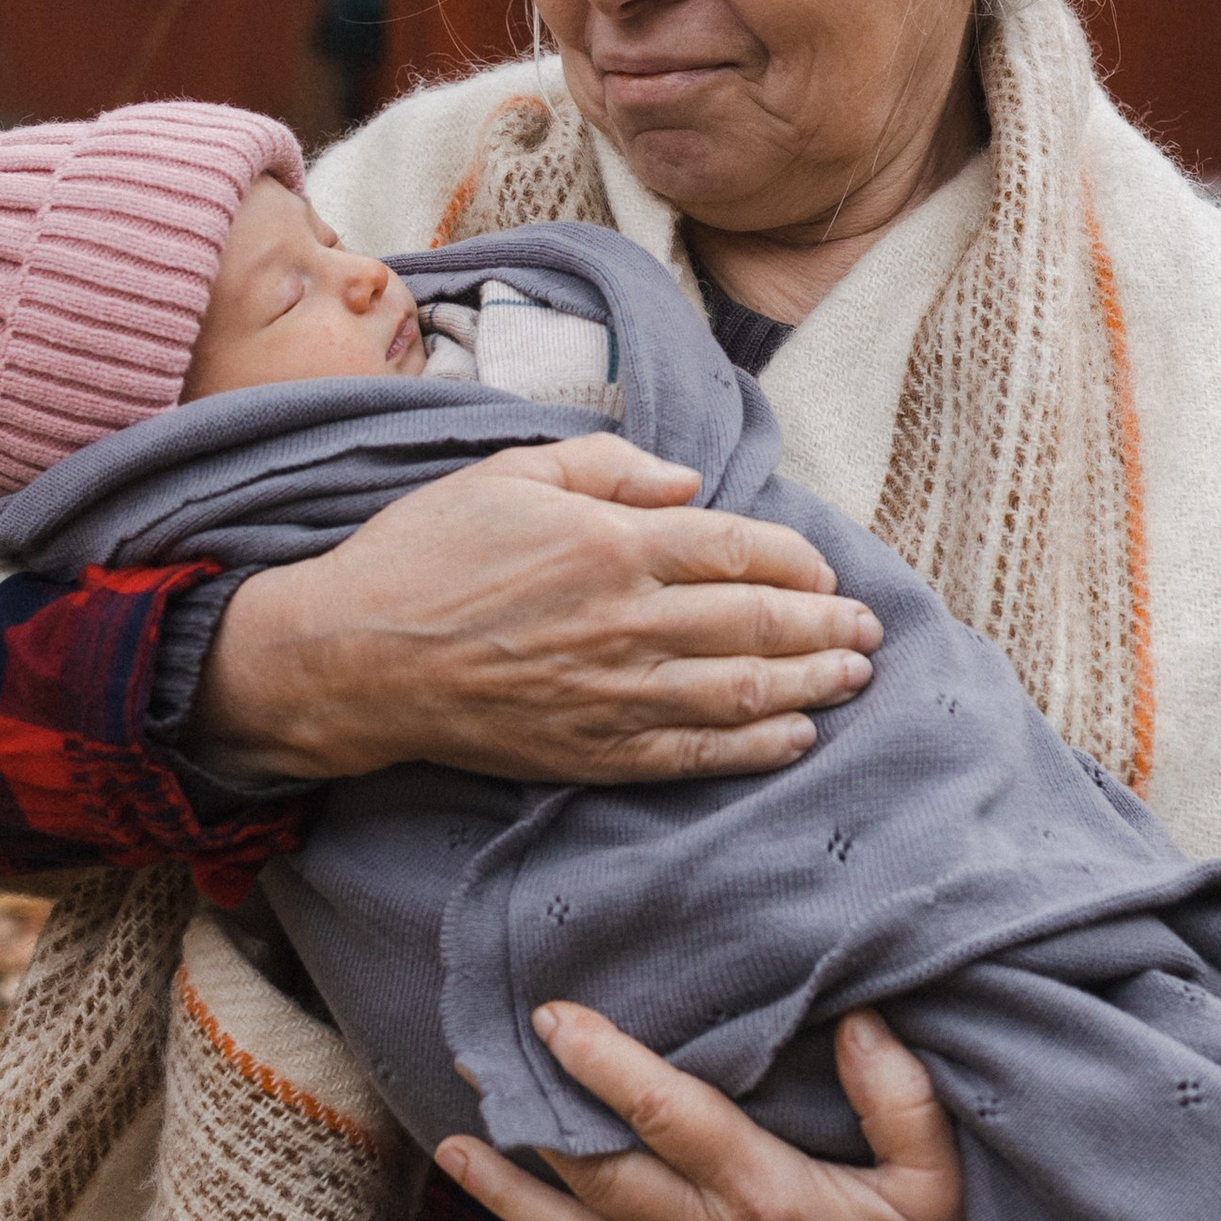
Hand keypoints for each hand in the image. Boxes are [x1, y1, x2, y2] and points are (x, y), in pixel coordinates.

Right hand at [191, 436, 881, 786]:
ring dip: (810, 685)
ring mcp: (611, 693)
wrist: (353, 656)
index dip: (798, 561)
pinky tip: (795, 738)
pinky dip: (753, 748)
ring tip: (853, 678)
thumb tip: (691, 482)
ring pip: (740, 692)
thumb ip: (609, 466)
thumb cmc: (426, 552)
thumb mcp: (511, 472)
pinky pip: (692, 754)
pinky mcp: (590, 750)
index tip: (826, 570)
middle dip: (825, 626)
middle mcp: (625, 620)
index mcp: (610, 542)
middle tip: (867, 630)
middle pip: (757, 624)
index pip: (739, 549)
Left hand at [436, 1001, 971, 1220]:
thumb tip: (854, 1017)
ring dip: (512, 1191)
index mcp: (769, 1196)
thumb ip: (898, 1095)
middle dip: (534, 1112)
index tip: (552, 1017)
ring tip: (451, 1147)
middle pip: (600, 1172)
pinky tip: (517, 1218)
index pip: (669, 1117)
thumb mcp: (942, 1179)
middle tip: (478, 1055)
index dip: (606, 1065)